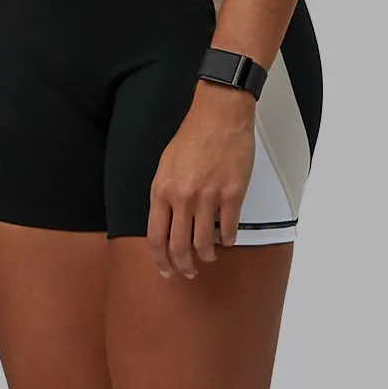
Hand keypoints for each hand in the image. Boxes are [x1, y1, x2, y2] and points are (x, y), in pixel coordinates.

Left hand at [146, 83, 256, 278]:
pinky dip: (229, 240)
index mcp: (162, 191)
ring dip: (207, 256)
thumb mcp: (165, 166)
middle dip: (183, 266)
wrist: (219, 116)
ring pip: (205, 243)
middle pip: (179, 246)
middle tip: (188, 272)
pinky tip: (228, 240)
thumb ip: (164, 195)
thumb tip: (167, 221)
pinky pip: (229, 229)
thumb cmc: (193, 136)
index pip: (155, 237)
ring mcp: (208, 198)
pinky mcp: (232, 195)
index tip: (165, 270)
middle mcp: (182, 198)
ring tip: (209, 257)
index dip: (159, 260)